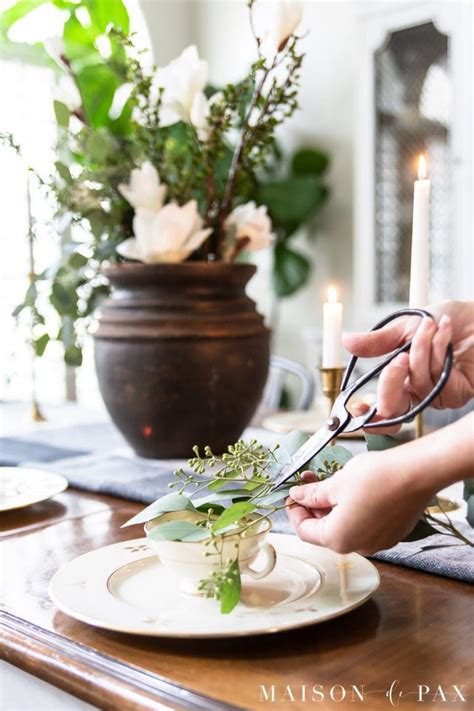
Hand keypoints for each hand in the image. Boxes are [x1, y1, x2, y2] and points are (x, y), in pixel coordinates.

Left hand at [286, 454, 432, 555]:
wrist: (417, 474)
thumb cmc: (375, 477)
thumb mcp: (335, 483)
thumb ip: (313, 494)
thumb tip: (297, 496)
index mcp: (338, 539)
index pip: (305, 531)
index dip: (295, 511)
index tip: (293, 494)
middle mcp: (358, 547)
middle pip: (326, 530)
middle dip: (314, 505)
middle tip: (309, 481)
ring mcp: (378, 542)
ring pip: (346, 526)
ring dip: (333, 506)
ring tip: (329, 481)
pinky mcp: (392, 532)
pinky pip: (365, 524)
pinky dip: (353, 509)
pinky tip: (352, 489)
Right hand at [342, 302, 473, 423]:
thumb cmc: (449, 320)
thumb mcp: (406, 326)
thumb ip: (377, 341)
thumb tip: (346, 341)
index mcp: (401, 379)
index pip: (380, 408)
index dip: (366, 417)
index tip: (355, 407)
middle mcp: (417, 392)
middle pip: (393, 410)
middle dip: (390, 382)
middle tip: (398, 357)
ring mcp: (437, 395)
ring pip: (416, 385)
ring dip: (421, 350)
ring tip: (431, 325)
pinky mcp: (455, 393)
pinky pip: (436, 380)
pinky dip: (436, 351)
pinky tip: (445, 332)